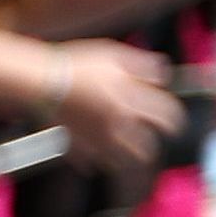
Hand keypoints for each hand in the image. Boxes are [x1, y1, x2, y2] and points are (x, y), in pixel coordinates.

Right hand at [46, 42, 186, 174]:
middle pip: (146, 146)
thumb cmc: (76, 64)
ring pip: (122, 160)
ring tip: (128, 156)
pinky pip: (91, 161)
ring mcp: (98, 138)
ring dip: (128, 158)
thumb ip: (143, 65)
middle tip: (152, 143)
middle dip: (152, 145)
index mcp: (130, 100)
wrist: (40, 81)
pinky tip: (95, 157)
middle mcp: (119, 124)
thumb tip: (163, 75)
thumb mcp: (113, 55)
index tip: (174, 123)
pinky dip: (96, 161)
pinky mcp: (78, 145)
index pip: (166, 116)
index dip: (174, 119)